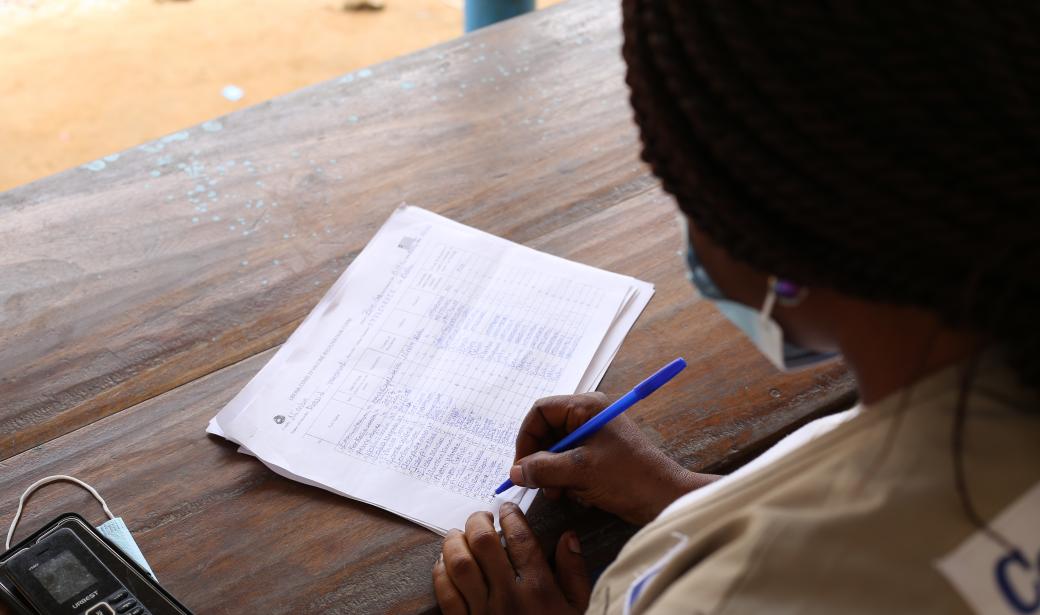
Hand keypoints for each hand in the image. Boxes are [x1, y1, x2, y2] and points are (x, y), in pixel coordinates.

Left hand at [433, 502, 589, 614]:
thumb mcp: (579, 609)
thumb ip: (574, 572)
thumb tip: (567, 537)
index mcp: (539, 588)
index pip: (519, 538)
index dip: (510, 515)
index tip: (507, 509)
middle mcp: (509, 596)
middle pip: (483, 542)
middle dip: (478, 520)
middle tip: (480, 517)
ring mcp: (483, 613)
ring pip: (459, 564)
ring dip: (455, 542)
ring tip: (458, 534)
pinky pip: (445, 595)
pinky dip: (440, 573)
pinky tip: (444, 563)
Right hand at [510, 392, 717, 524]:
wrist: (665, 499)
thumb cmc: (628, 477)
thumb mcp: (580, 471)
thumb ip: (543, 468)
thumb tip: (515, 471)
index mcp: (586, 407)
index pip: (541, 411)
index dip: (526, 437)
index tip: (520, 465)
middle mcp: (589, 416)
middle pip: (547, 431)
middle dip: (540, 459)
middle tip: (537, 484)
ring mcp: (595, 436)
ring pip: (556, 450)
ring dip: (552, 473)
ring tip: (559, 493)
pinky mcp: (599, 456)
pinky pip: (570, 463)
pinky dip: (567, 479)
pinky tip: (576, 494)